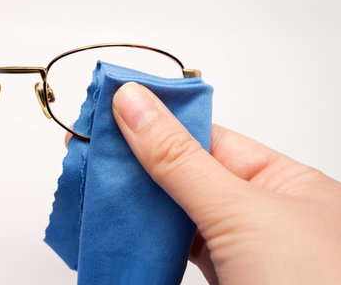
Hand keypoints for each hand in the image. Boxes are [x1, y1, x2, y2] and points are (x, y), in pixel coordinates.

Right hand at [111, 82, 340, 283]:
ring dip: (135, 203)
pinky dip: (146, 239)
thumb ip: (179, 159)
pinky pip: (175, 249)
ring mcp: (240, 251)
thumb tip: (134, 104)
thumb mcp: (240, 212)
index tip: (111, 106)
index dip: (158, 120)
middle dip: (136, 163)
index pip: (208, 136)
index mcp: (285, 183)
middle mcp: (263, 214)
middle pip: (186, 174)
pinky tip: (120, 227)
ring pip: (176, 214)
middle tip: (86, 149)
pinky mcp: (221, 281)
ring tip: (93, 184)